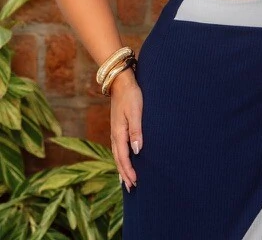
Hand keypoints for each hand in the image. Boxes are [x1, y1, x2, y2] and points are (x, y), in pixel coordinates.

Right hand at [109, 67, 142, 191]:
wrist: (120, 82)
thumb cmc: (130, 95)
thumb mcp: (135, 112)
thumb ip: (136, 131)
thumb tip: (137, 150)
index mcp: (118, 133)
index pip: (123, 157)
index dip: (129, 171)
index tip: (135, 182)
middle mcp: (115, 135)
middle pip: (118, 159)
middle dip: (124, 174)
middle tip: (131, 188)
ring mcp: (115, 131)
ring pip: (117, 154)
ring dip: (121, 168)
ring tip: (126, 180)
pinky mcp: (117, 127)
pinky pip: (118, 148)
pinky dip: (120, 158)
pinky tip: (124, 159)